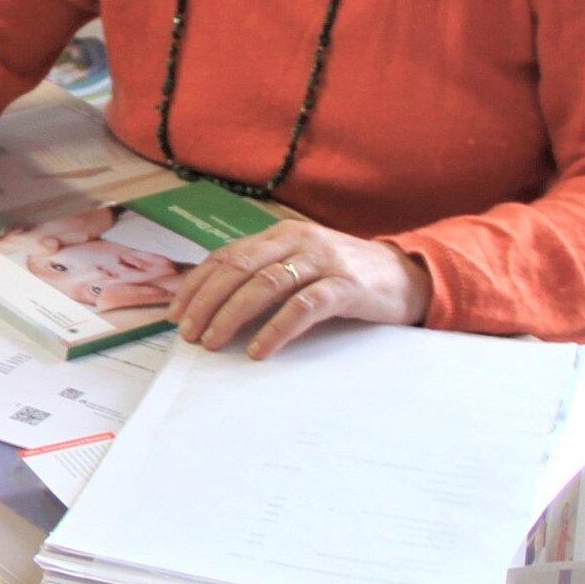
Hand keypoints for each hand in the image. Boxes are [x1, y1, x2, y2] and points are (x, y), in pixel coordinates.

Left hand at [166, 220, 432, 359]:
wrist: (409, 276)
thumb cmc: (345, 276)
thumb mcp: (301, 264)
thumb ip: (265, 274)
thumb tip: (212, 305)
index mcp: (281, 234)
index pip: (227, 255)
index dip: (197, 284)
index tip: (175, 313)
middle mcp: (298, 241)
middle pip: (239, 268)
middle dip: (207, 302)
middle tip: (189, 332)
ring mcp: (323, 261)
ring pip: (265, 285)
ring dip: (232, 315)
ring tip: (213, 342)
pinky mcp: (346, 286)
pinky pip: (303, 307)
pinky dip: (276, 329)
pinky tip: (259, 349)